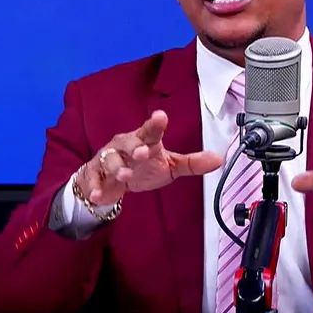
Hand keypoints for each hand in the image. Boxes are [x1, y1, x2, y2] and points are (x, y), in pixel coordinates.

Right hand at [77, 110, 222, 205]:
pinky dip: (95, 187)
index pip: (151, 131)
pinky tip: (98, 195)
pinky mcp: (95, 174)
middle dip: (134, 146)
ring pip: (110, 159)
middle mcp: (125, 146)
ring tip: (124, 176)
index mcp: (144, 141)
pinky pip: (94, 179)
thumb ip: (191, 163)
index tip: (161, 117)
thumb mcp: (168, 166)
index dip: (155, 124)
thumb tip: (218, 159)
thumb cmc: (141, 168)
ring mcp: (108, 159)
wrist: (110, 182)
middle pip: (128, 141)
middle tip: (142, 152)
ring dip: (117, 167)